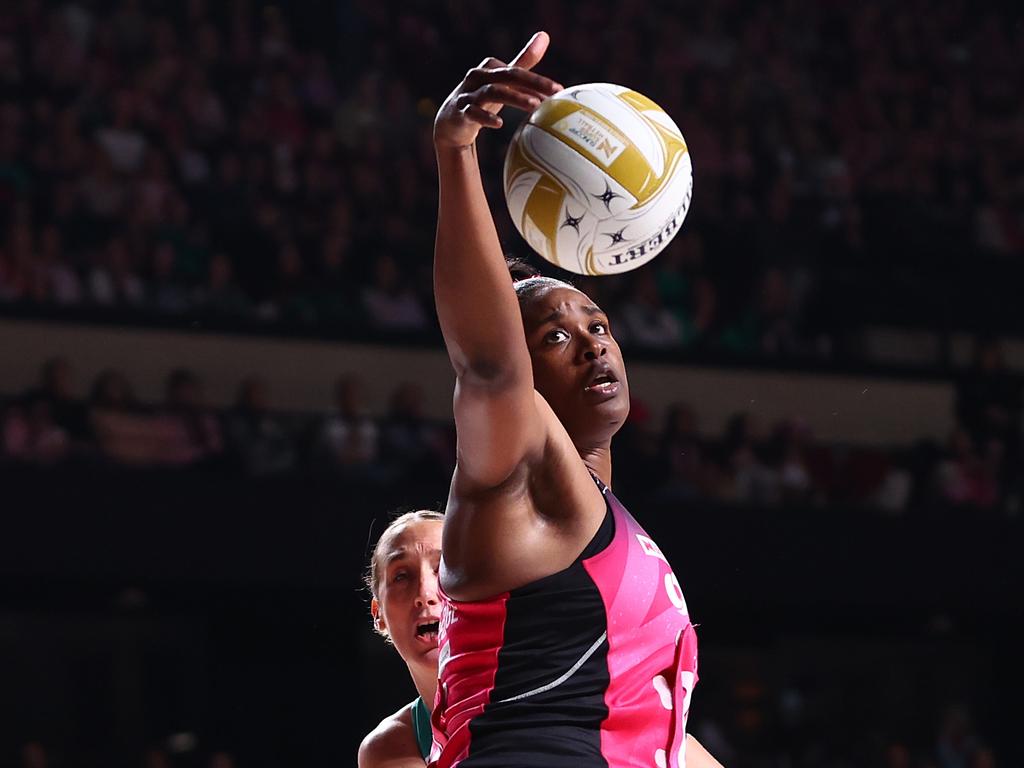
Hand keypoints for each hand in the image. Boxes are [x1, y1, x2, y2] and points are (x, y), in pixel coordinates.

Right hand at [433, 31, 562, 149]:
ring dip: (514, 97)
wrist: (451, 122)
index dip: (538, 80)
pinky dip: (486, 117)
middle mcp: (478, 76)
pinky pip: (473, 112)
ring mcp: (468, 93)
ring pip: (492, 92)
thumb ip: (523, 62)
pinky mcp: (460, 111)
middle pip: (507, 76)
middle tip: (552, 95)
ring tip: (533, 105)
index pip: (518, 71)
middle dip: (531, 84)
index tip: (559, 90)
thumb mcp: (503, 81)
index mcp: (491, 68)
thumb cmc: (482, 98)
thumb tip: (545, 35)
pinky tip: (499, 123)